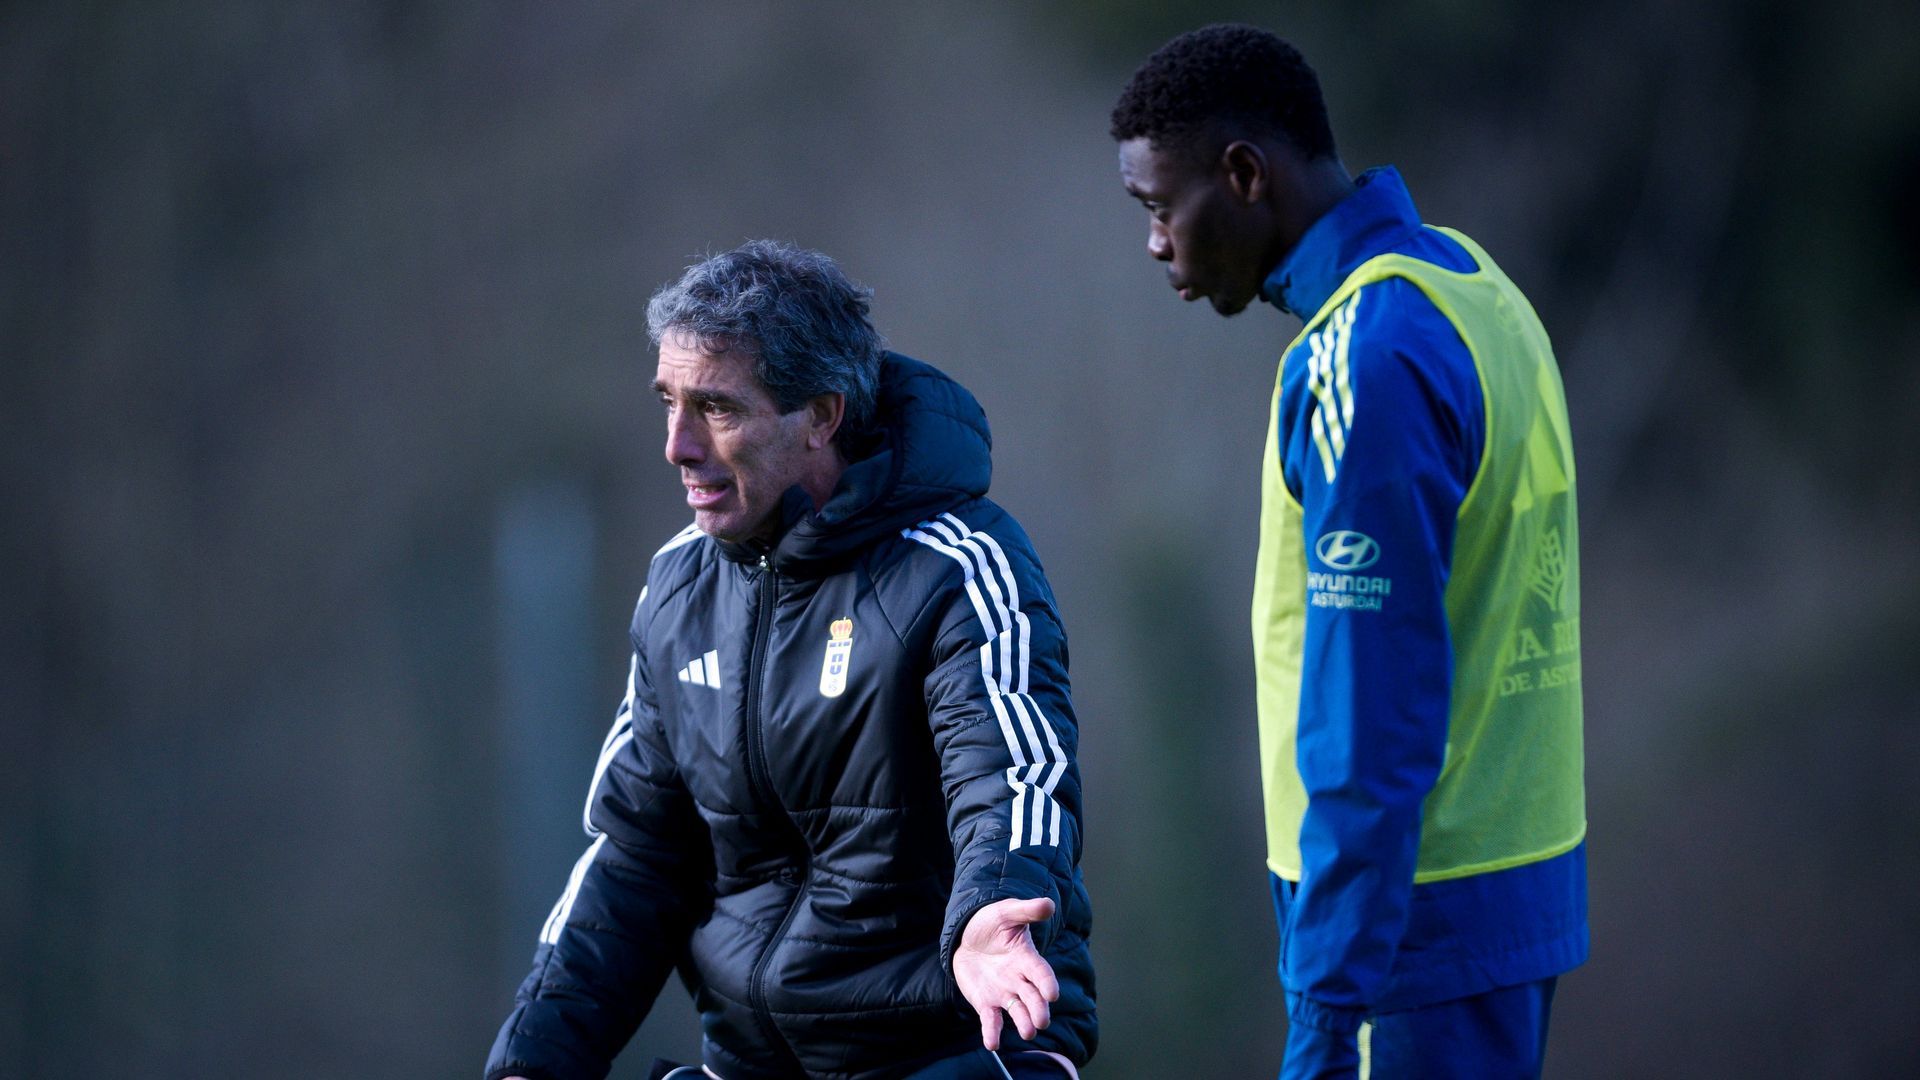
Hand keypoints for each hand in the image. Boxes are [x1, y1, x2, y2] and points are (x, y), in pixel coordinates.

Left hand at [952, 896, 1059, 1049]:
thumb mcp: (1007, 912)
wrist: (968, 936)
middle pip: (1033, 997)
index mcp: (1026, 958)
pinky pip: (992, 1020)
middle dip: (1038, 1010)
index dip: (1047, 983)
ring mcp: (1004, 993)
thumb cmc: (992, 922)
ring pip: (1017, 1011)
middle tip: (1042, 1022)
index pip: (1041, 972)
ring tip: (1028, 1033)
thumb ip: (1027, 911)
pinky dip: (992, 1032)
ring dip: (1023, 1023)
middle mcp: (1019, 979)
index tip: (1052, 994)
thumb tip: (1049, 904)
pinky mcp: (987, 1003)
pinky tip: (992, 1044)